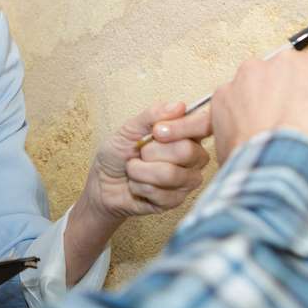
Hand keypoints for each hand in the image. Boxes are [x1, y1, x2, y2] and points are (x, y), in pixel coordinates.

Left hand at [86, 101, 211, 217]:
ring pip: (171, 174)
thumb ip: (152, 116)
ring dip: (141, 171)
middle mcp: (194, 157)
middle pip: (187, 151)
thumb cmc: (118, 153)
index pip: (204, 125)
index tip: (156, 131)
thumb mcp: (129, 129)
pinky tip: (137, 185)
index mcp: (187, 134)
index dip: (182, 127)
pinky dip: (139, 187)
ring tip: (134, 169)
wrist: (103, 183)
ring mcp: (188, 180)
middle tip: (140, 153)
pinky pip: (161, 194)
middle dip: (151, 152)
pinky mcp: (177, 201)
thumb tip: (178, 106)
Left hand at [211, 18, 307, 177]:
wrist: (283, 170)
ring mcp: (250, 75)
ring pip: (257, 87)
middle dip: (292, 98)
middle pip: (291, 75)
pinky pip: (231, 103)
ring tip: (268, 140)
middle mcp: (286, 63)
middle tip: (295, 130)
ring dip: (262, 107)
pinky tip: (246, 140)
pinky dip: (236, 119)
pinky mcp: (223, 95)